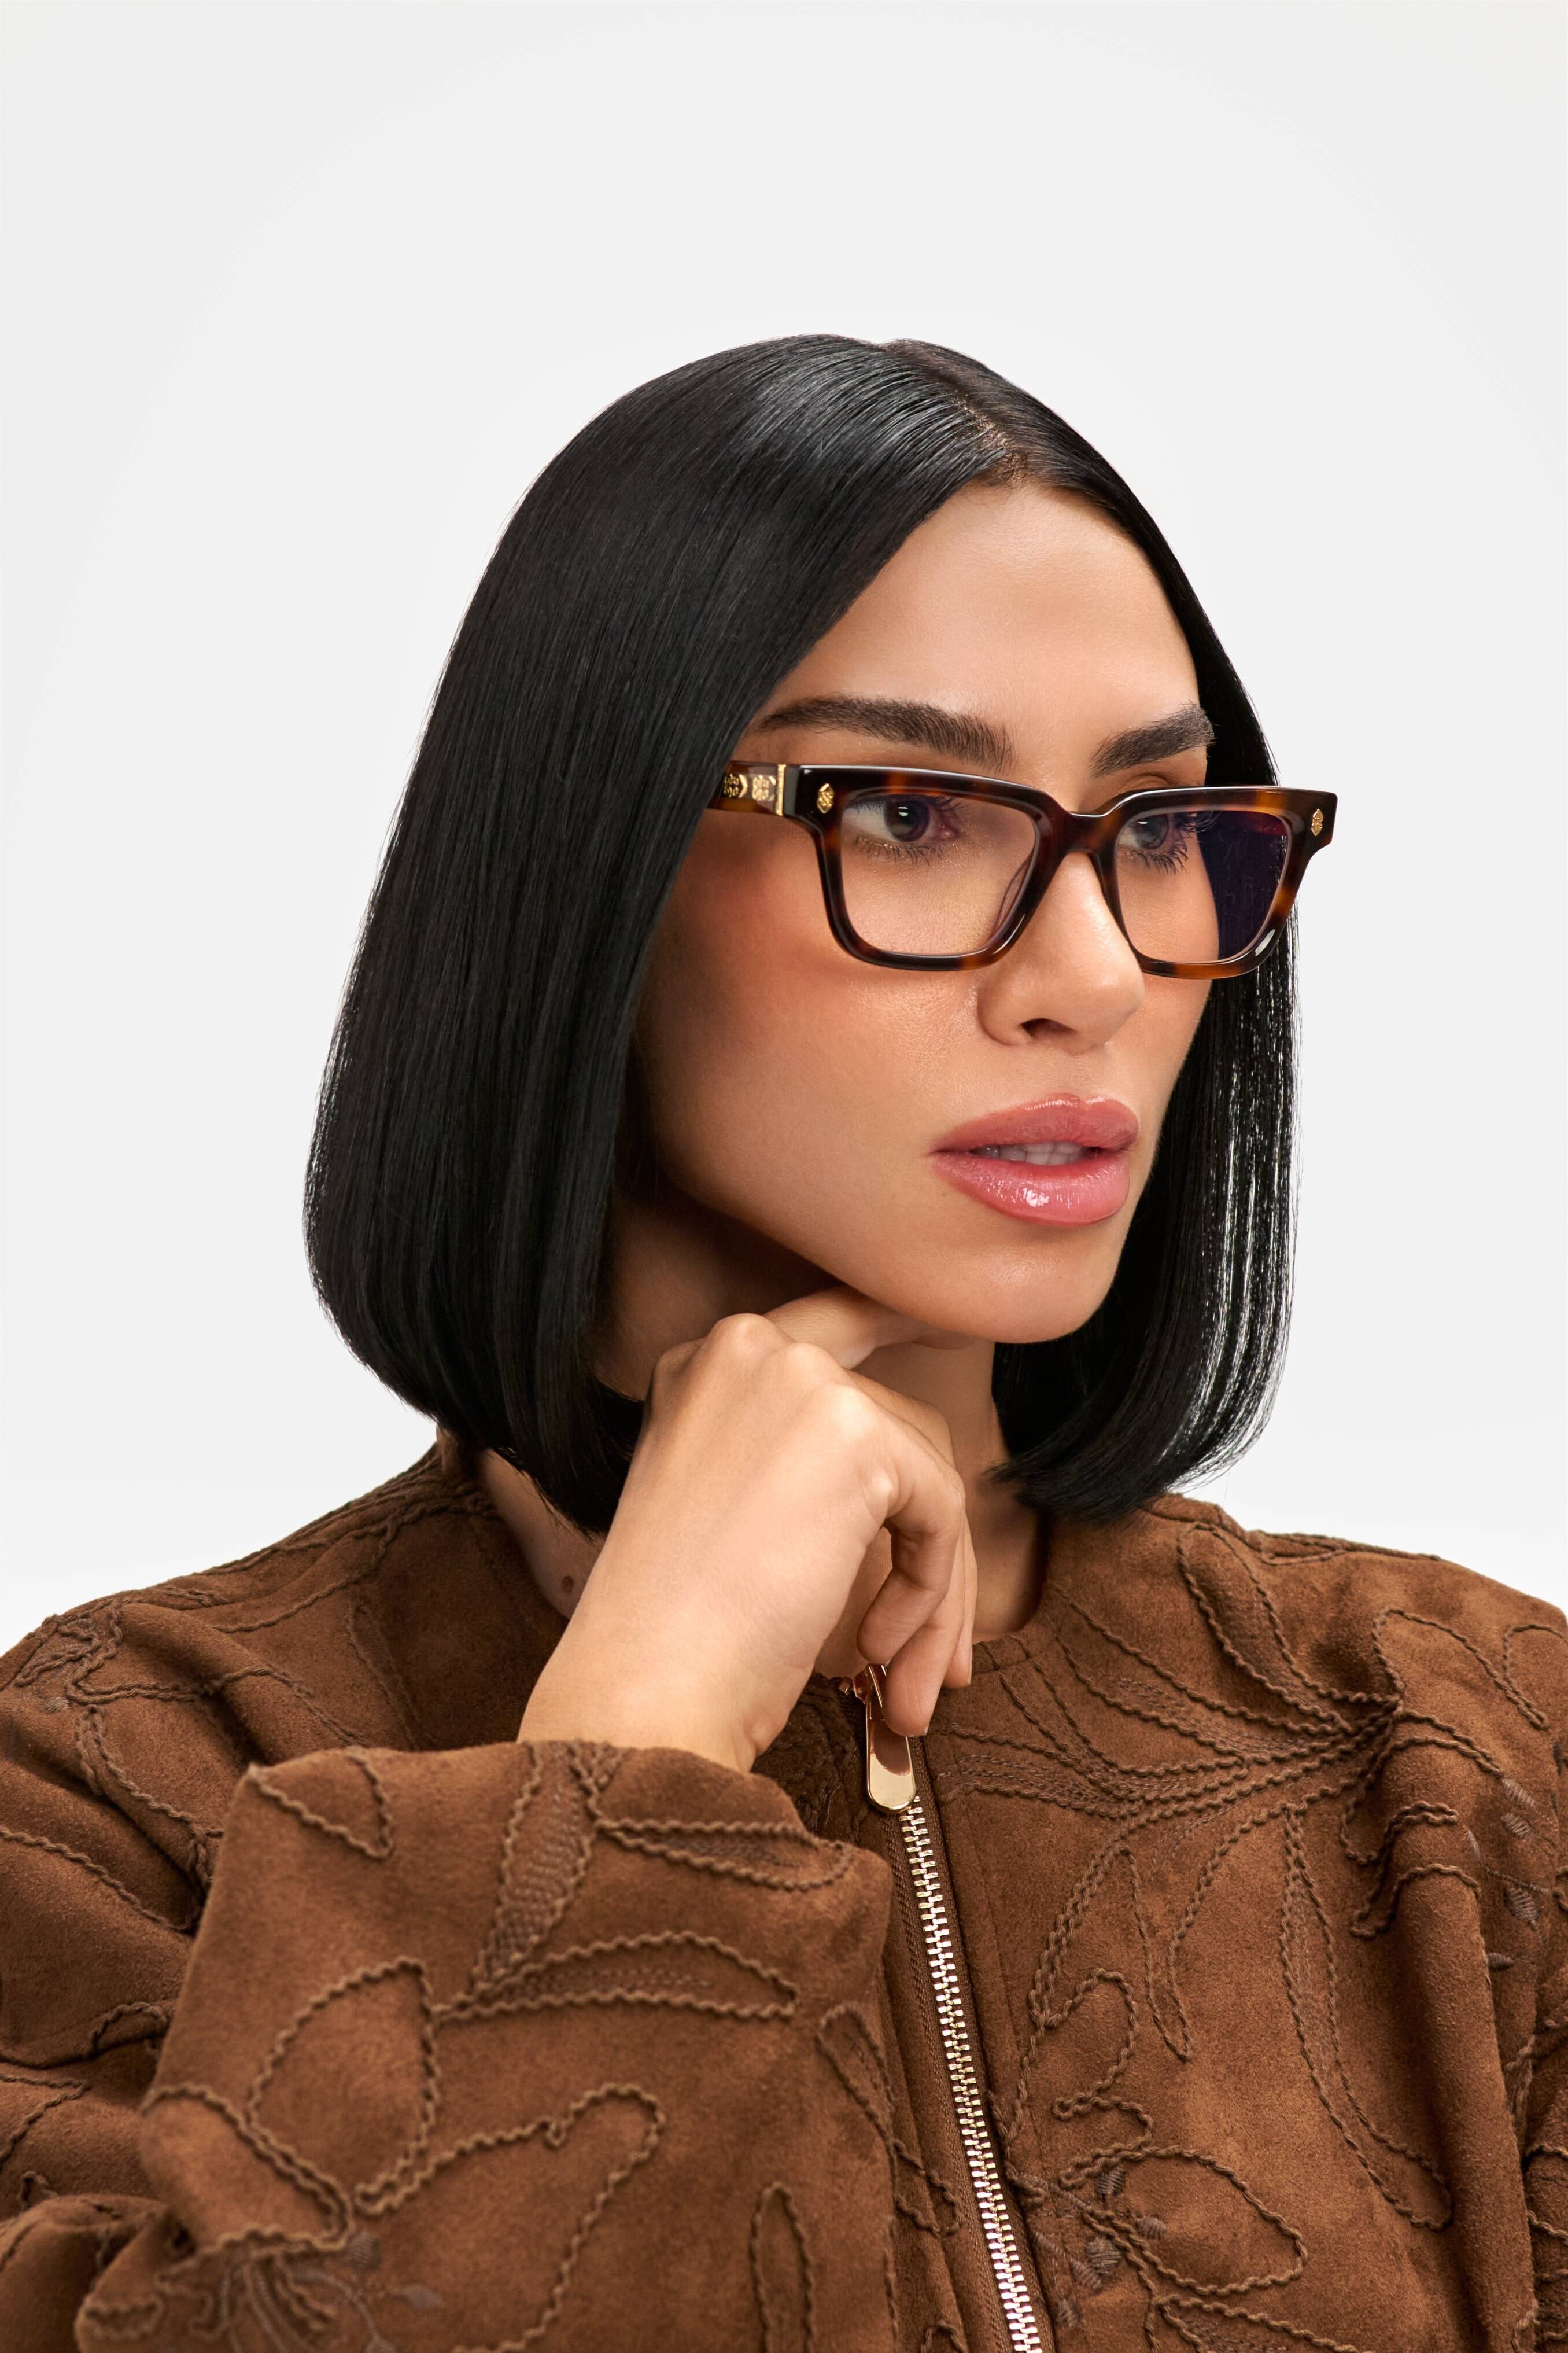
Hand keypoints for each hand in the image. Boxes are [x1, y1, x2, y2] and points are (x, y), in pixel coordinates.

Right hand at [515, 1288, 978, 1773]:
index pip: (837, 1337)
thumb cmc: (677, 1631)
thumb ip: (803, 1464)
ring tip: (907, 1678)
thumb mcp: (730, 1510)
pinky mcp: (855, 1432)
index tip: (948, 1338)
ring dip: (934, 1588)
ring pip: (927, 1474)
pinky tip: (875, 1647)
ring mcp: (801, 1378)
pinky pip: (940, 1509)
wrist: (646, 1684)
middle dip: (929, 1538)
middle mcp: (748, 1347)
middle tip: (937, 1645)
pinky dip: (928, 1589)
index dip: (902, 1331)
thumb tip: (914, 1490)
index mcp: (704, 1364)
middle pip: (895, 1423)